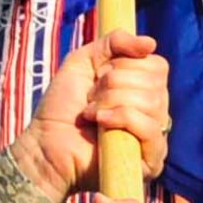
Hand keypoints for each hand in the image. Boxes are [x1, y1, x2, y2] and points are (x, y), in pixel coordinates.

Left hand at [10, 31, 169, 202]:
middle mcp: (155, 112)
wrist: (45, 144)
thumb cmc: (62, 107)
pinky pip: (150, 127)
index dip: (125, 64)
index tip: (98, 76)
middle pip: (154, 81)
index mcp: (144, 90)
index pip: (157, 66)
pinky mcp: (151, 160)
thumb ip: (114, 42)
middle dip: (114, 83)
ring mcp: (154, 137)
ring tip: (90, 113)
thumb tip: (151, 43)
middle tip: (90, 97)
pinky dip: (120, 118)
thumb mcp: (84, 61)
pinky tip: (99, 123)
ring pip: (151, 101)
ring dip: (111, 101)